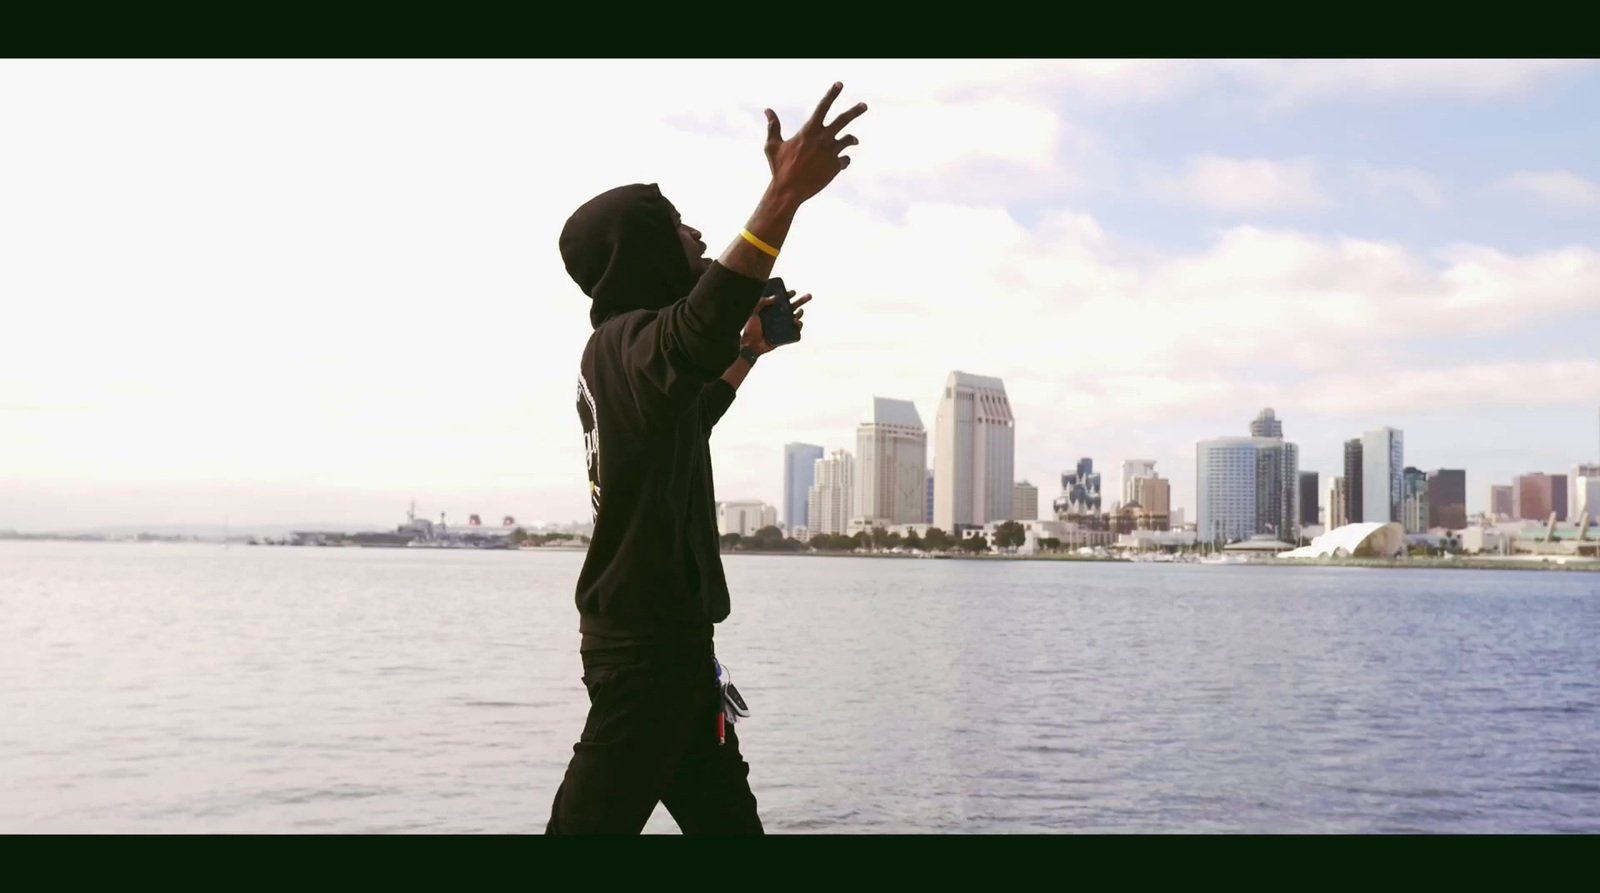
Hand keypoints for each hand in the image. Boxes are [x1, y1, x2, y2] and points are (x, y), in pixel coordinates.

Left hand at [741, 291, 810, 354]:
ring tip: (799, 312)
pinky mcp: (785, 335)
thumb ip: (761, 302)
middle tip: (809, 296)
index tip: (793, 292)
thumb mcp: (753, 312)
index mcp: (771, 310)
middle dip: (801, 301)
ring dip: (800, 314)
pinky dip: (799, 326)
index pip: (782, 301)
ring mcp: (782, 326)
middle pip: (792, 307)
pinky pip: (795, 331)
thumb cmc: (750, 328)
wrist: (750, 345)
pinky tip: (797, 322)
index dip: (788, 295)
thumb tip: (775, 298)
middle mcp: (778, 317)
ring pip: (795, 318)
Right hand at [764, 83, 865, 204]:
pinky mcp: (835, 167)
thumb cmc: (778, 168)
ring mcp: (830, 153)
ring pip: (848, 140)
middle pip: (843, 120)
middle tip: (864, 105)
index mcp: (808, 131)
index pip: (823, 107)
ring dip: (852, 139)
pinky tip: (840, 162)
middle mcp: (822, 139)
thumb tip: (767, 110)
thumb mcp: (772, 145)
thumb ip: (773, 126)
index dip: (832, 94)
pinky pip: (845, 159)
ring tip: (854, 140)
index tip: (840, 84)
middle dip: (855, 111)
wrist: (788, 191)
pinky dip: (843, 160)